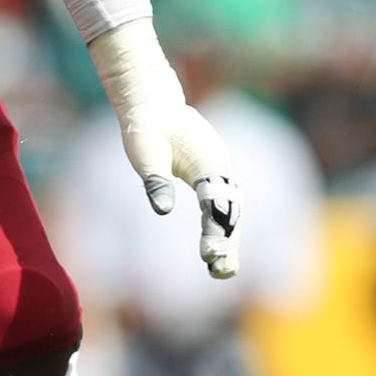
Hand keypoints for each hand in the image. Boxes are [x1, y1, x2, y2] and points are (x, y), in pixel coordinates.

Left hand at [90, 20, 241, 278]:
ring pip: (231, 211)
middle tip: (222, 271)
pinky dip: (222, 227)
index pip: (216, 202)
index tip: (208, 254)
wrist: (153, 104)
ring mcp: (221, 172)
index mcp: (209, 161)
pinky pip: (222, 206)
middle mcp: (222, 168)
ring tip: (222, 271)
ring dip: (228, 239)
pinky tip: (217, 251)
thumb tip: (162, 210)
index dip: (215, 229)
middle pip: (231, 211)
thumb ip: (154, 179)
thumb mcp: (144, 150)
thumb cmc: (146, 127)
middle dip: (228, 241)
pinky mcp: (214, 177)